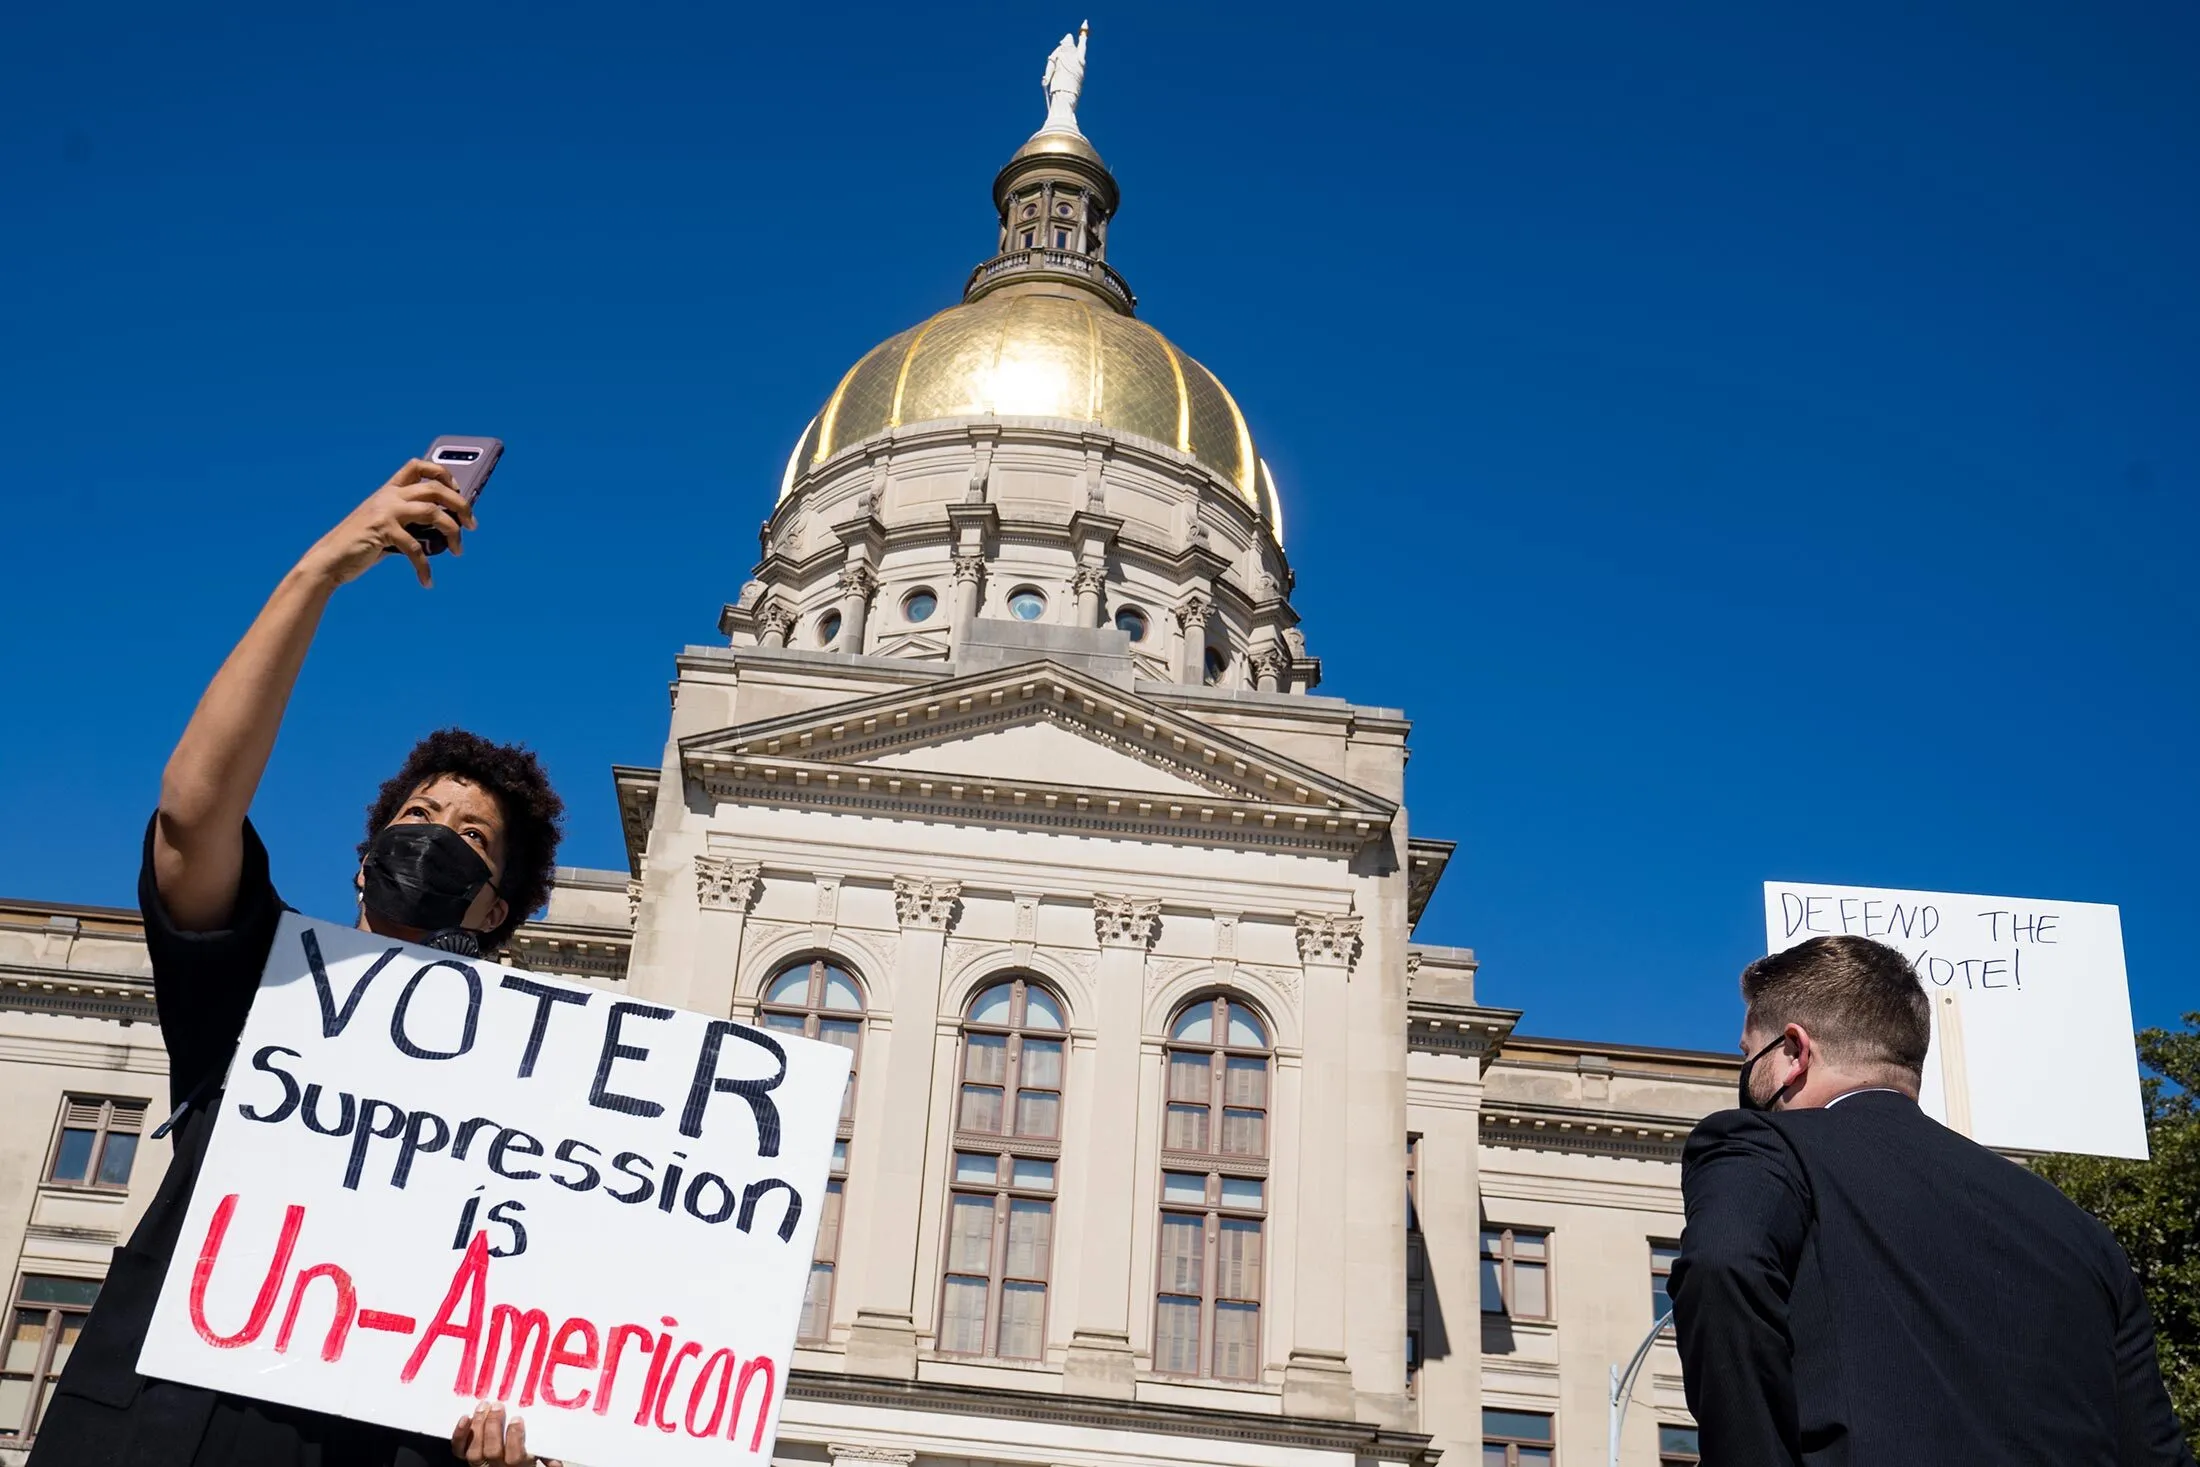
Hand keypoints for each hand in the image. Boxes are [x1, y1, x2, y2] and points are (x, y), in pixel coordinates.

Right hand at [302, 459, 477, 588]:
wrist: (330, 559)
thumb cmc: (360, 544)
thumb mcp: (385, 524)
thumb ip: (408, 519)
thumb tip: (441, 527)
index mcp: (388, 490)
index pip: (417, 466)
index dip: (442, 473)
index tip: (457, 490)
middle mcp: (389, 497)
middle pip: (435, 488)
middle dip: (460, 505)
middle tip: (472, 524)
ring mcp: (385, 512)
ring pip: (433, 512)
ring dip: (453, 532)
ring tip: (459, 550)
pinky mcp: (383, 531)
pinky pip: (415, 548)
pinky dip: (424, 567)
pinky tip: (427, 581)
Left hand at [450, 1401, 560, 1465]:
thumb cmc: (525, 1458)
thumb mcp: (539, 1455)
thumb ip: (547, 1455)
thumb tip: (558, 1462)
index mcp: (518, 1465)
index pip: (515, 1457)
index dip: (514, 1437)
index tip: (517, 1418)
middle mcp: (497, 1466)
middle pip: (492, 1451)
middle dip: (493, 1427)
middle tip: (497, 1405)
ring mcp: (480, 1463)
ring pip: (474, 1452)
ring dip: (478, 1426)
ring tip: (483, 1406)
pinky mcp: (466, 1457)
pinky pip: (459, 1451)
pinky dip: (459, 1436)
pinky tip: (465, 1418)